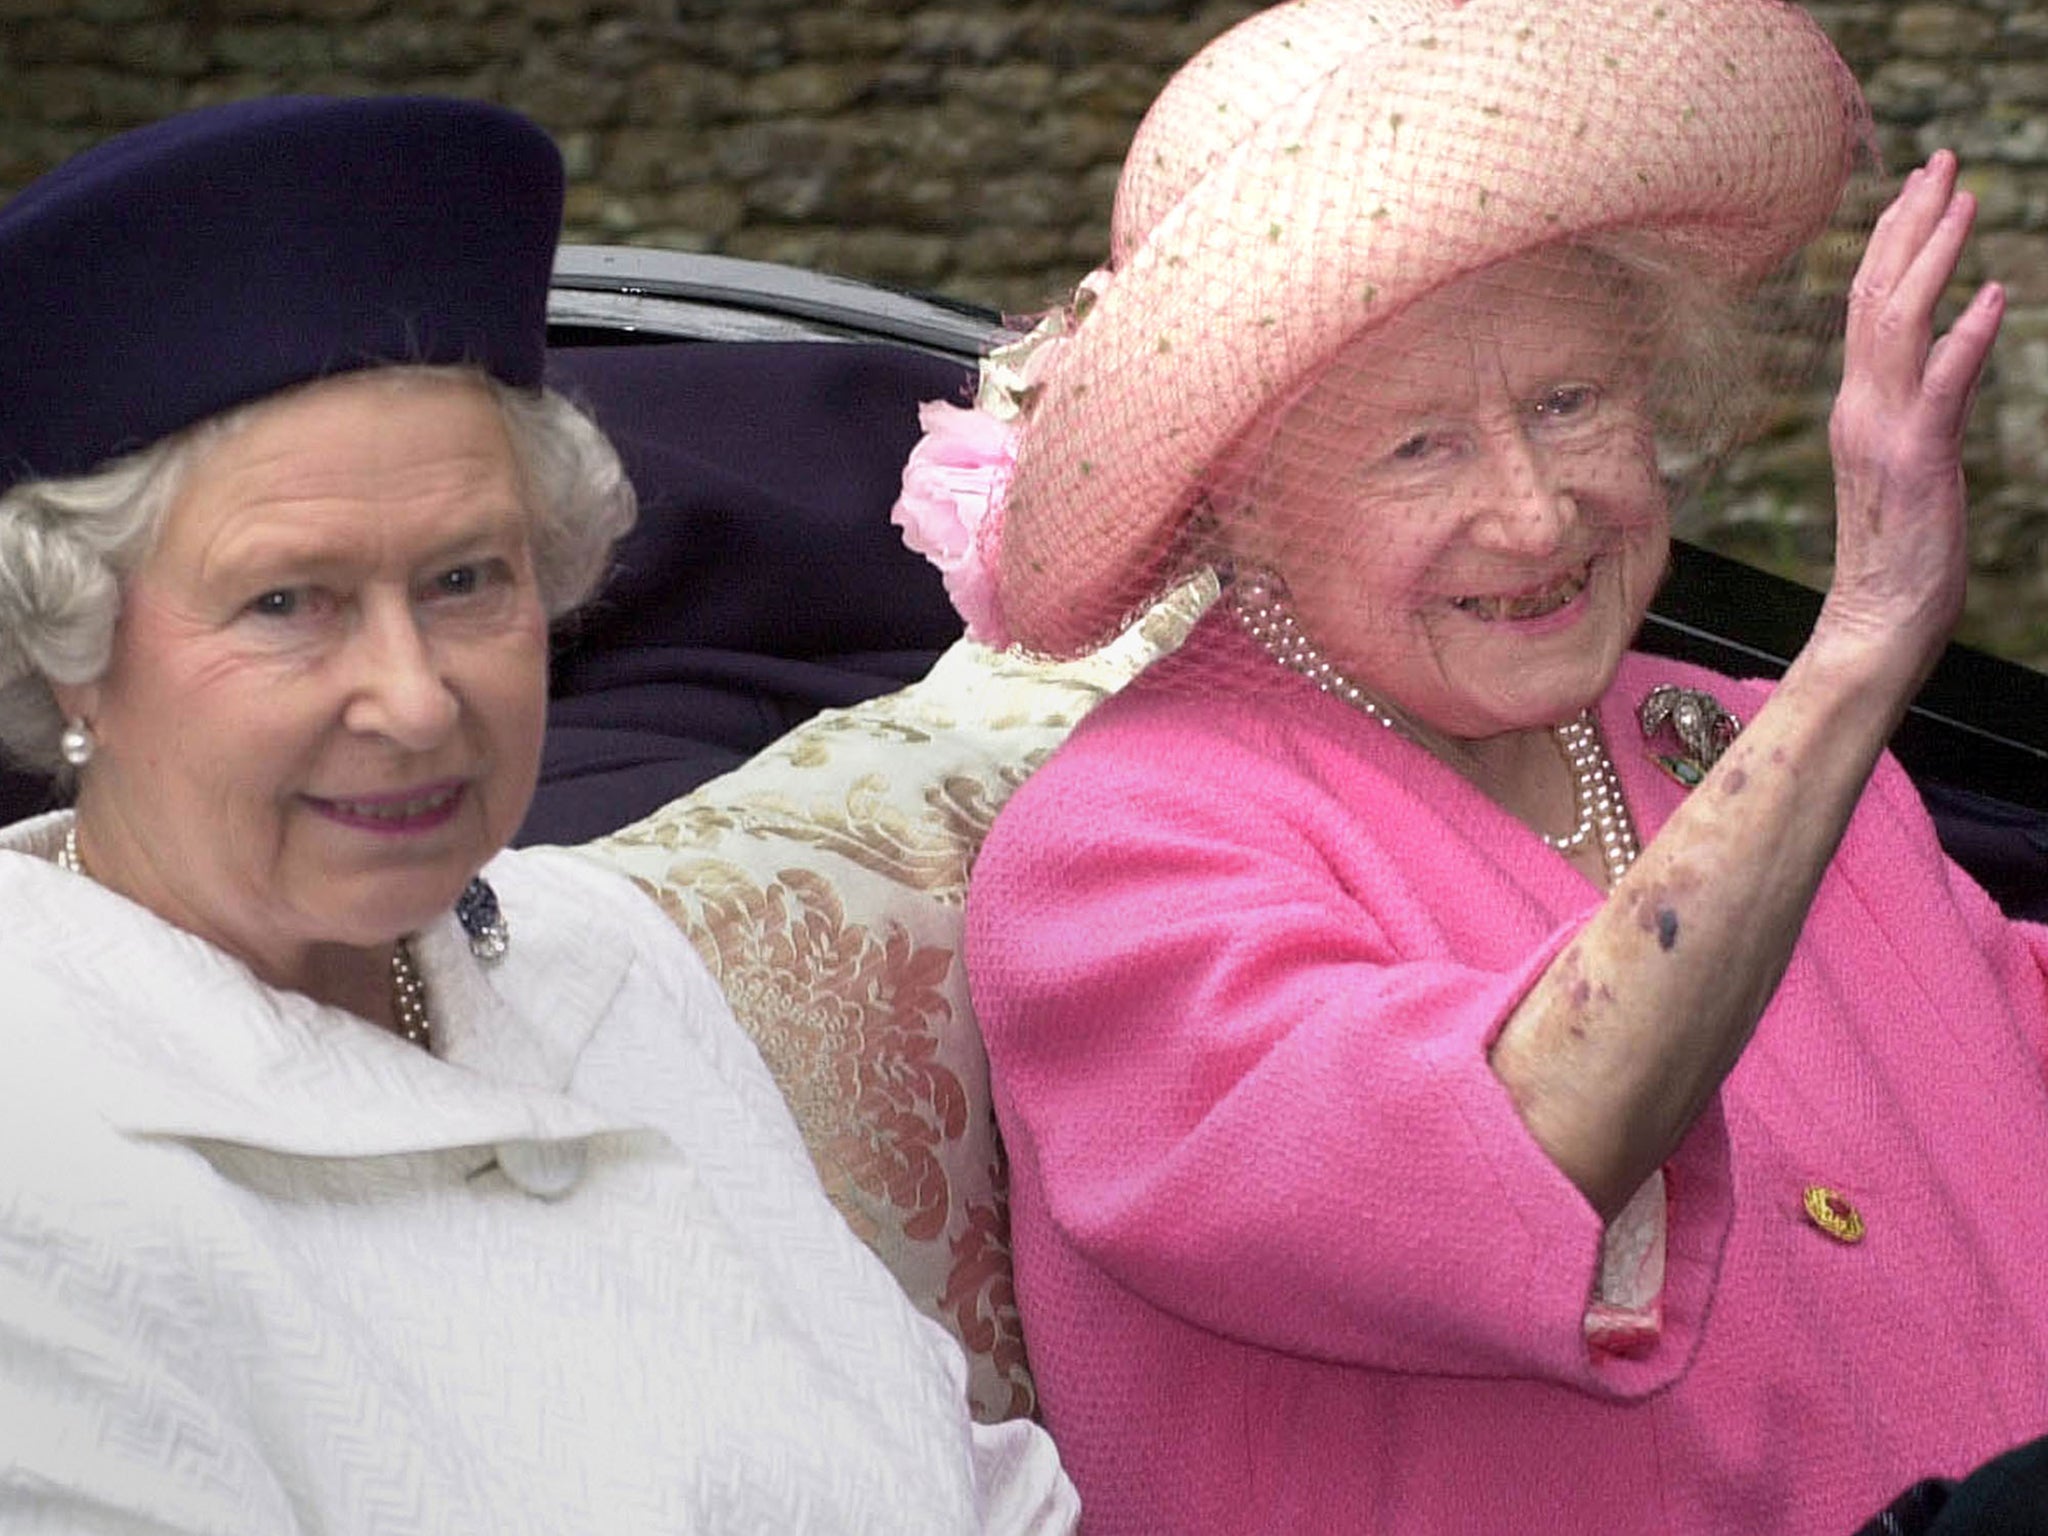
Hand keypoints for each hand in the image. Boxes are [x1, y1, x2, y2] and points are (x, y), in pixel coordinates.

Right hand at [1819, 150, 2004, 688]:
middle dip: (1910, 224)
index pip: (1866, 306)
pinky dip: (1965, 338)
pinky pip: (1939, 389)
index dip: (1894, 241)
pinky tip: (1993, 297)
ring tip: (1964, 200)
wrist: (1876, 621)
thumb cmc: (1898, 553)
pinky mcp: (1915, 462)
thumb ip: (1924, 401)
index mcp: (1857, 407)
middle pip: (1874, 298)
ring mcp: (1883, 433)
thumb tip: (1952, 346)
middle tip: (1938, 162)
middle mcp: (1861, 408)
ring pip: (1897, 326)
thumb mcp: (1909, 463)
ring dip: (1933, 259)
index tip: (1920, 186)